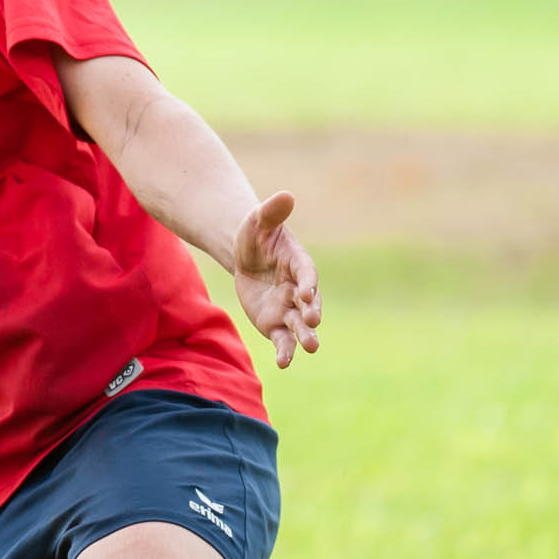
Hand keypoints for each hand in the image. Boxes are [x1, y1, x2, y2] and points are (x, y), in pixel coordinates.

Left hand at [232, 191, 320, 367]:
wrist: (246, 256)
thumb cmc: (255, 234)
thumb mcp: (258, 220)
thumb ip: (271, 211)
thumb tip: (286, 194)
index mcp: (298, 263)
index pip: (307, 274)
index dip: (308, 282)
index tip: (307, 292)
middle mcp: (299, 289)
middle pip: (310, 304)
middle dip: (312, 314)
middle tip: (312, 323)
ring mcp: (289, 308)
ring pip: (300, 326)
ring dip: (305, 337)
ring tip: (310, 347)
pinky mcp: (275, 323)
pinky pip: (282, 339)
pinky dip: (284, 351)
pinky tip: (283, 364)